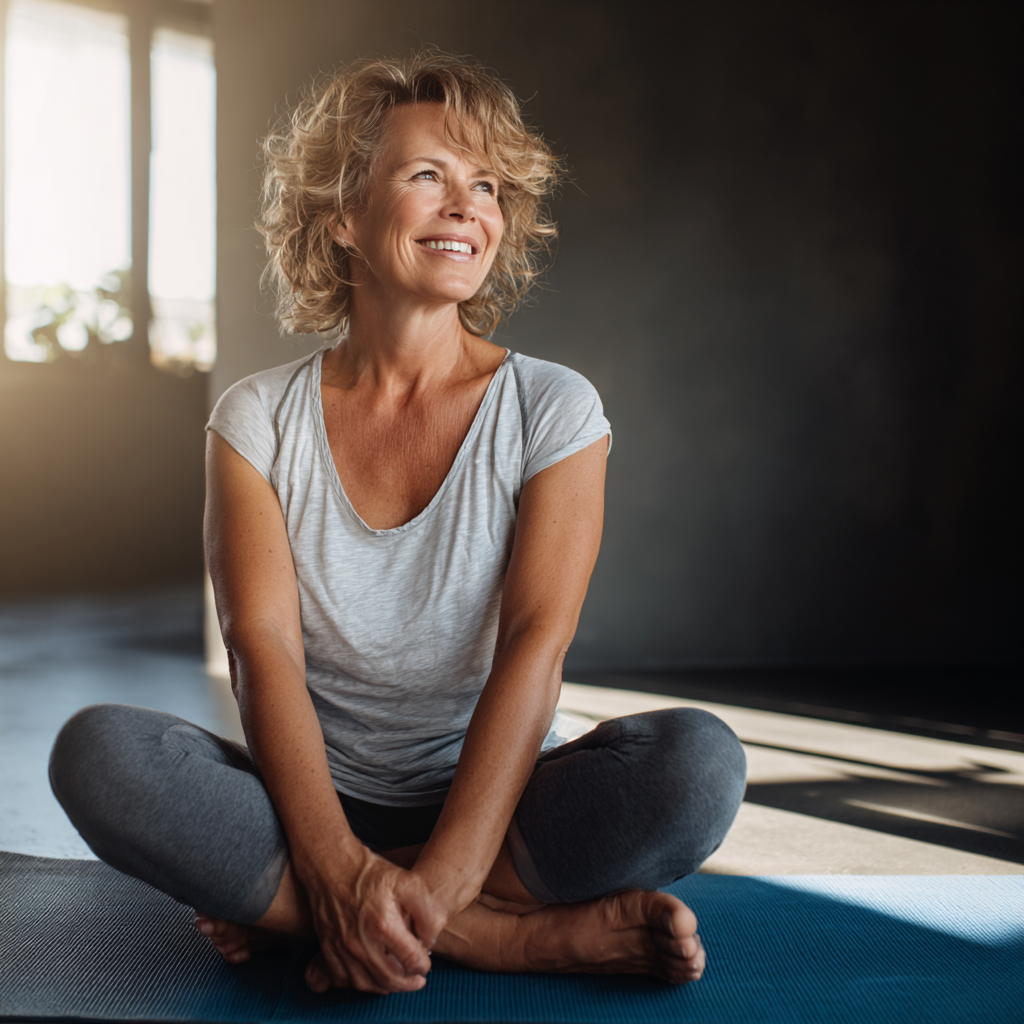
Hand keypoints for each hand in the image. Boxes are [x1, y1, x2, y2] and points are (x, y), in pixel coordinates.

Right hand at [298, 844, 447, 993]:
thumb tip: (431, 938)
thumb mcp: (408, 881)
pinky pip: (341, 979)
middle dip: (407, 984)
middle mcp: (361, 942)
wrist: (332, 866)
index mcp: (383, 925)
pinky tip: (369, 977)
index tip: (426, 964)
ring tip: (396, 982)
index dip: (423, 966)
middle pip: (389, 978)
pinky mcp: (328, 948)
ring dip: (384, 987)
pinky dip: (357, 984)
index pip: (411, 960)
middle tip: (417, 981)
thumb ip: (426, 911)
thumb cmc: (371, 873)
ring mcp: (342, 948)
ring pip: (365, 983)